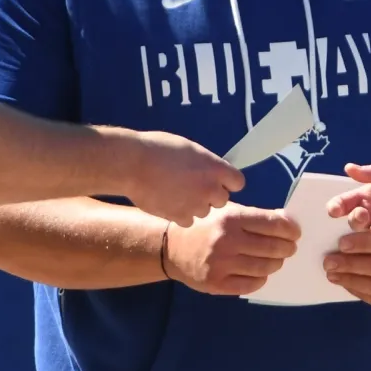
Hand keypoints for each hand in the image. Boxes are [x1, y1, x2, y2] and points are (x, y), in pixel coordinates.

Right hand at [118, 130, 244, 226]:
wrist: (132, 164)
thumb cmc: (158, 149)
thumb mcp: (190, 149)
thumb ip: (207, 164)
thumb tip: (213, 172)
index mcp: (215, 168)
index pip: (238, 182)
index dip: (227, 182)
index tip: (218, 181)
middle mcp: (210, 188)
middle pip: (223, 200)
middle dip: (211, 195)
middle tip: (193, 187)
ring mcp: (196, 205)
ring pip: (205, 212)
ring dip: (195, 206)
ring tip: (176, 193)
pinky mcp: (180, 217)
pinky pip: (188, 221)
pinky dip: (181, 215)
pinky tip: (169, 203)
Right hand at [163, 204, 300, 295]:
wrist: (170, 247)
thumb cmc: (205, 226)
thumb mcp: (226, 212)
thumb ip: (255, 217)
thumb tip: (286, 221)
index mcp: (231, 218)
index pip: (273, 224)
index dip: (290, 229)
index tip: (295, 233)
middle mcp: (226, 241)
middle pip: (273, 247)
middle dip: (288, 248)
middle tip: (290, 248)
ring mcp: (221, 264)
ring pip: (265, 267)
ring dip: (276, 264)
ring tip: (276, 259)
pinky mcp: (216, 283)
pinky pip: (251, 284)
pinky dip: (261, 278)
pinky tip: (259, 272)